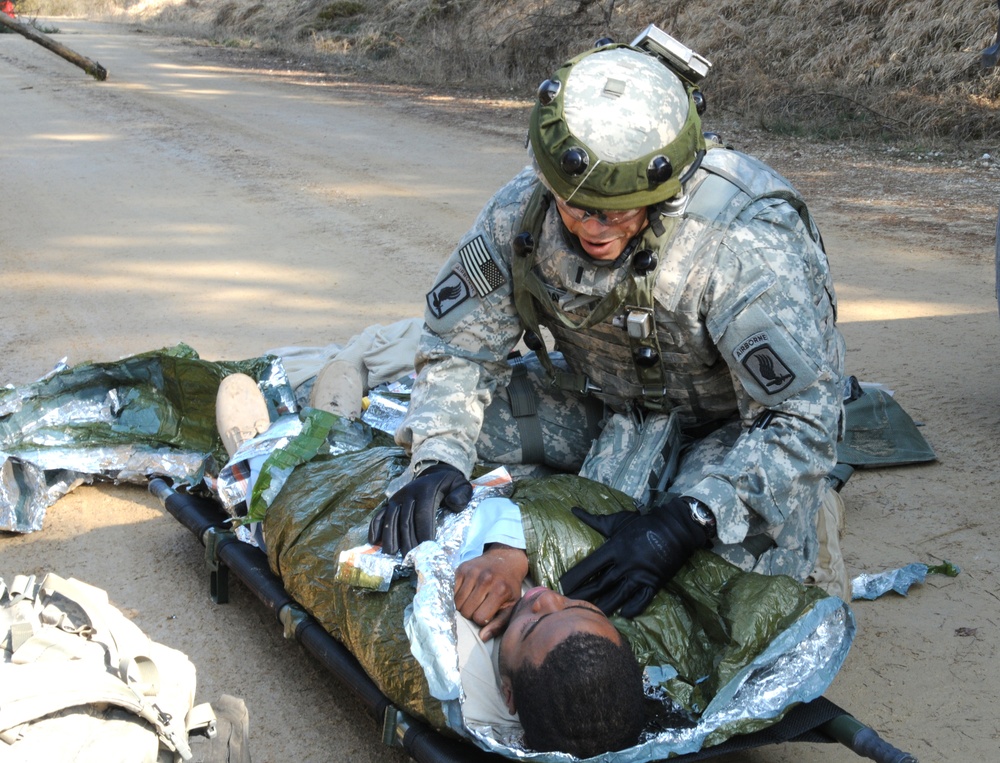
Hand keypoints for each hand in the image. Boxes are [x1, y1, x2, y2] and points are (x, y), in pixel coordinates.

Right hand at [367, 463, 471, 555]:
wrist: (435, 473)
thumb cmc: (450, 485)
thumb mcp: (461, 484)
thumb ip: (462, 494)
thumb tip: (453, 504)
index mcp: (426, 491)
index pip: (423, 514)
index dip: (424, 532)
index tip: (426, 549)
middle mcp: (408, 493)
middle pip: (405, 520)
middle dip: (407, 540)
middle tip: (409, 558)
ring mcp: (397, 498)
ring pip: (391, 519)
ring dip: (390, 537)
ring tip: (391, 553)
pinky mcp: (390, 502)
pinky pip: (380, 514)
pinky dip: (375, 527)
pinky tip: (374, 541)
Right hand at [454, 544, 528, 640]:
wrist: (506, 560)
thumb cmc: (509, 587)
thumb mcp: (511, 606)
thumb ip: (499, 624)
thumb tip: (483, 637)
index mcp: (500, 590)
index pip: (479, 618)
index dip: (482, 620)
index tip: (487, 614)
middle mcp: (485, 579)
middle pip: (466, 611)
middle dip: (471, 614)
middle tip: (478, 607)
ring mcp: (472, 572)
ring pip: (457, 602)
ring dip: (462, 606)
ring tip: (472, 601)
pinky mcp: (462, 567)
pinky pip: (451, 590)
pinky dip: (456, 595)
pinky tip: (466, 593)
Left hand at [559, 497, 712, 617]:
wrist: (675, 528)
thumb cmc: (643, 523)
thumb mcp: (617, 520)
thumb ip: (594, 520)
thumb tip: (573, 509)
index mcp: (614, 548)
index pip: (590, 566)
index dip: (575, 578)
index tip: (562, 586)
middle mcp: (625, 564)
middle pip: (600, 584)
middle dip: (584, 595)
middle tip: (570, 604)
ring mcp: (640, 575)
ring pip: (618, 596)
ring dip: (604, 607)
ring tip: (591, 616)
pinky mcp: (654, 582)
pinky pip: (642, 600)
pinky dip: (633, 608)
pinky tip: (623, 615)